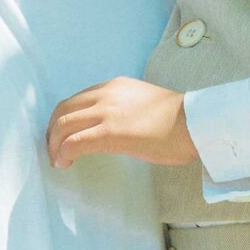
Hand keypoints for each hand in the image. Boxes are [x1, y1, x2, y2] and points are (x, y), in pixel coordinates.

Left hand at [45, 77, 195, 169]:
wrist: (196, 123)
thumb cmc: (179, 120)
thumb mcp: (145, 103)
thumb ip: (125, 109)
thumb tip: (115, 129)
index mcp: (115, 86)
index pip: (77, 99)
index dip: (64, 119)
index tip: (64, 136)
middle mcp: (106, 94)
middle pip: (63, 109)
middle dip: (53, 131)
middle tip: (54, 150)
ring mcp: (107, 112)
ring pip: (63, 125)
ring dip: (54, 145)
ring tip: (58, 160)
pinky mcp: (110, 133)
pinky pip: (74, 142)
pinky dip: (63, 153)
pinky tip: (64, 164)